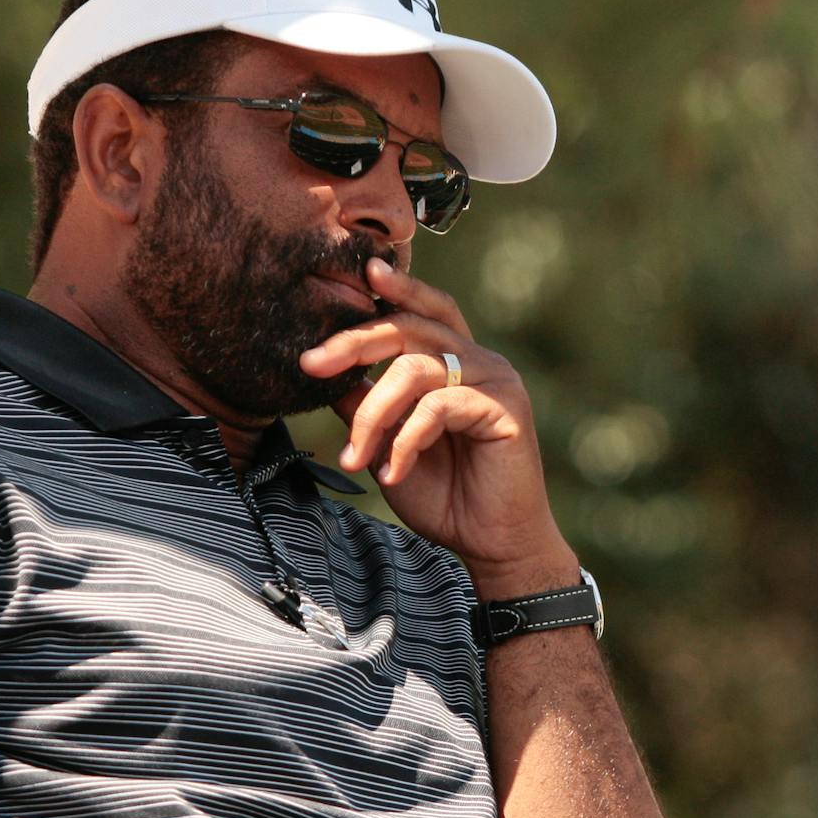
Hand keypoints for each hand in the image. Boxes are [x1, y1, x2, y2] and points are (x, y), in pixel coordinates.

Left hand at [298, 257, 575, 594]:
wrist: (491, 544)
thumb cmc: (445, 496)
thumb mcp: (388, 444)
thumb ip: (367, 405)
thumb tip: (330, 374)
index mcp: (456, 362)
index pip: (423, 312)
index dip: (396, 290)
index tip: (359, 274)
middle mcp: (479, 361)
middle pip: (410, 327)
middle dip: (354, 341)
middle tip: (311, 365)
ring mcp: (496, 380)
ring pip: (415, 368)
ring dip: (373, 413)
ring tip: (355, 456)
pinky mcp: (506, 408)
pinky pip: (438, 407)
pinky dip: (405, 440)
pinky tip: (393, 471)